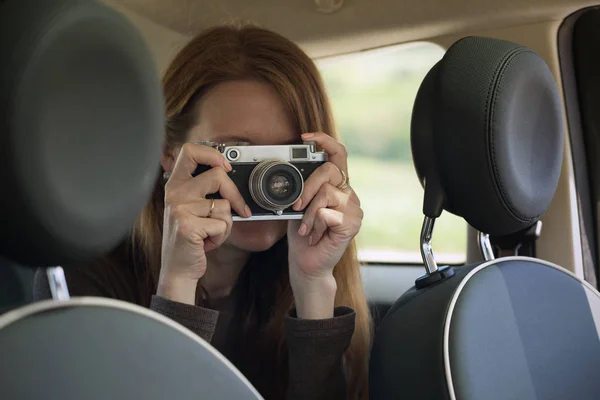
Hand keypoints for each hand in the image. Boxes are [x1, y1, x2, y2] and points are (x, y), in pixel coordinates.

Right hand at [157, 143, 250, 304]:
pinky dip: (221, 237)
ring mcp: (180, 209)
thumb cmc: (190, 239)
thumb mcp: (192, 209)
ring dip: (225, 224)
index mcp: (175, 185)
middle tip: (239, 210)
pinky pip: (222, 225)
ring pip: (224, 205)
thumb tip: (231, 176)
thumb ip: (205, 192)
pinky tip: (206, 243)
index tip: (226, 167)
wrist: (177, 269)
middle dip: (235, 195)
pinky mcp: (188, 226)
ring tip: (210, 233)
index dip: (212, 154)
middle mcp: (175, 193)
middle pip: (218, 175)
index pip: (190, 151)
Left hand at [287, 132, 362, 318]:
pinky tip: (315, 235)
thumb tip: (290, 171)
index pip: (338, 154)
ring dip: (308, 214)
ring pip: (326, 194)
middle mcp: (348, 193)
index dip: (324, 140)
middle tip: (297, 206)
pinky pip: (328, 213)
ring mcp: (354, 208)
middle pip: (329, 171)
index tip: (306, 136)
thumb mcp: (297, 204)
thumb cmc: (302, 234)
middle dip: (307, 187)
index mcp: (336, 185)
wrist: (307, 263)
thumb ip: (301, 187)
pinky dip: (314, 225)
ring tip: (307, 228)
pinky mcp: (353, 223)